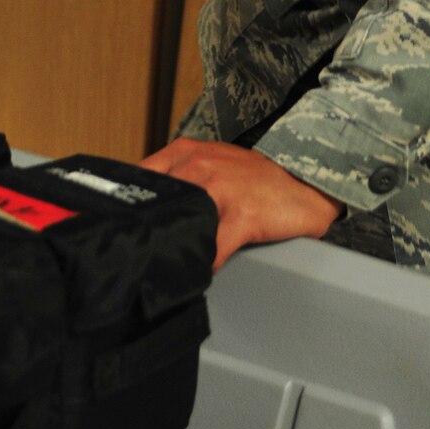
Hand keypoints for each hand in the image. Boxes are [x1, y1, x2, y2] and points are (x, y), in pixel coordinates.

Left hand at [141, 138, 341, 270]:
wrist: (306, 183)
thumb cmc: (255, 179)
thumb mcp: (210, 162)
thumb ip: (177, 176)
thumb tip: (139, 204)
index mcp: (185, 153)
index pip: (140, 179)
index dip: (130, 207)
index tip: (123, 228)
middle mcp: (199, 167)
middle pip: (156, 205)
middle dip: (148, 232)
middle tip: (140, 255)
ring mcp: (221, 190)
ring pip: (181, 226)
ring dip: (174, 249)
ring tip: (168, 267)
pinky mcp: (243, 215)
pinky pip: (213, 250)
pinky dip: (204, 267)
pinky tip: (200, 275)